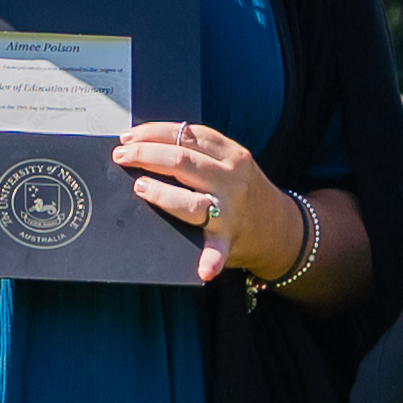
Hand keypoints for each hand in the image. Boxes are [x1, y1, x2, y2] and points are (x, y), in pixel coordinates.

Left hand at [115, 119, 295, 286]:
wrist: (280, 226)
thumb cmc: (242, 190)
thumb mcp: (229, 162)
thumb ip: (199, 153)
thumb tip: (146, 145)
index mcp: (231, 154)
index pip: (187, 134)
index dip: (153, 132)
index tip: (129, 136)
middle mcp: (232, 179)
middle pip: (182, 161)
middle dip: (146, 155)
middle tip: (122, 157)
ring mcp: (231, 209)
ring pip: (192, 200)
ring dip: (162, 195)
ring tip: (140, 188)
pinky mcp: (229, 237)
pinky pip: (218, 248)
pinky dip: (211, 260)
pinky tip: (204, 270)